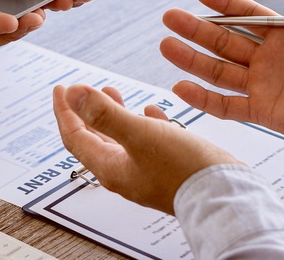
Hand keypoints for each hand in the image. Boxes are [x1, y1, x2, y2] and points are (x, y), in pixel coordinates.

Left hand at [53, 84, 240, 214]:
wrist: (222, 194)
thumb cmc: (183, 168)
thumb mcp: (140, 134)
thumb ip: (105, 114)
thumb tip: (73, 93)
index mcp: (111, 167)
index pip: (75, 137)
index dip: (65, 111)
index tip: (61, 89)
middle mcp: (125, 173)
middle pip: (95, 140)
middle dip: (87, 112)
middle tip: (82, 91)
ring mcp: (146, 173)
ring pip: (122, 140)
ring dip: (114, 115)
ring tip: (113, 92)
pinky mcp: (167, 170)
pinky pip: (149, 143)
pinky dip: (145, 124)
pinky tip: (152, 111)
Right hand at [160, 0, 283, 148]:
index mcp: (281, 35)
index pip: (243, 16)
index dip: (222, 4)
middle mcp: (265, 59)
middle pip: (222, 42)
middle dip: (196, 30)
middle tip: (169, 18)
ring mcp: (261, 85)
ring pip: (217, 71)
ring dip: (191, 60)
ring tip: (166, 46)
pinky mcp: (261, 111)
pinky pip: (225, 105)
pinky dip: (202, 98)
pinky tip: (180, 86)